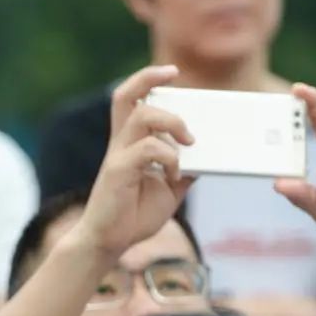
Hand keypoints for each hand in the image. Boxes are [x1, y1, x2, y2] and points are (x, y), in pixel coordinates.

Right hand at [63, 65, 194, 264]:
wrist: (109, 243)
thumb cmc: (134, 216)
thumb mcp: (170, 190)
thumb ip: (184, 170)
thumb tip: (207, 157)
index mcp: (129, 143)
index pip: (133, 99)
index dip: (149, 80)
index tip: (172, 73)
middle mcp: (120, 144)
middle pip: (125, 95)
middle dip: (149, 78)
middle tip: (173, 74)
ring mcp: (118, 156)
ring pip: (143, 116)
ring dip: (173, 123)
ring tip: (189, 143)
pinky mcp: (119, 172)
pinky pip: (148, 149)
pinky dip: (170, 157)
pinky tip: (174, 175)